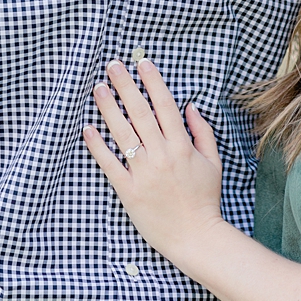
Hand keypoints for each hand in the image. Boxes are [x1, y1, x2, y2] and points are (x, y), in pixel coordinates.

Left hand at [83, 60, 226, 266]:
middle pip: (140, 113)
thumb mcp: (213, 161)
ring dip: (108, 108)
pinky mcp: (128, 191)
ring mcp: (143, 173)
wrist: (195, 236)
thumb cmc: (205, 198)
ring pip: (122, 133)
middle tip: (112, 65)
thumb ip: (202, 131)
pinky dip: (97, 146)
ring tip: (98, 88)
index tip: (142, 63)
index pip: (165, 105)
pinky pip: (110, 164)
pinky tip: (87, 129)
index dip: (153, 82)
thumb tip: (190, 105)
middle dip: (125, 86)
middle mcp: (162, 155)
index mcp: (182, 146)